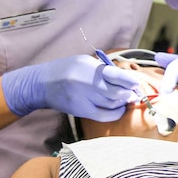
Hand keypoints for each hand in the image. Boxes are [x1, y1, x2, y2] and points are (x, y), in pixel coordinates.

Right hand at [1, 55, 140, 119]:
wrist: (41, 83)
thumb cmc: (66, 69)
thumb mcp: (84, 62)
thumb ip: (103, 69)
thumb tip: (126, 80)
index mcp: (87, 66)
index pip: (115, 75)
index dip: (129, 81)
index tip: (136, 83)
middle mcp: (84, 82)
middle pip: (116, 92)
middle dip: (128, 93)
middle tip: (134, 93)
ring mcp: (82, 98)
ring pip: (111, 104)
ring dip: (123, 102)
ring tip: (127, 99)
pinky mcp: (79, 110)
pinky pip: (103, 115)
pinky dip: (115, 113)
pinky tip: (119, 109)